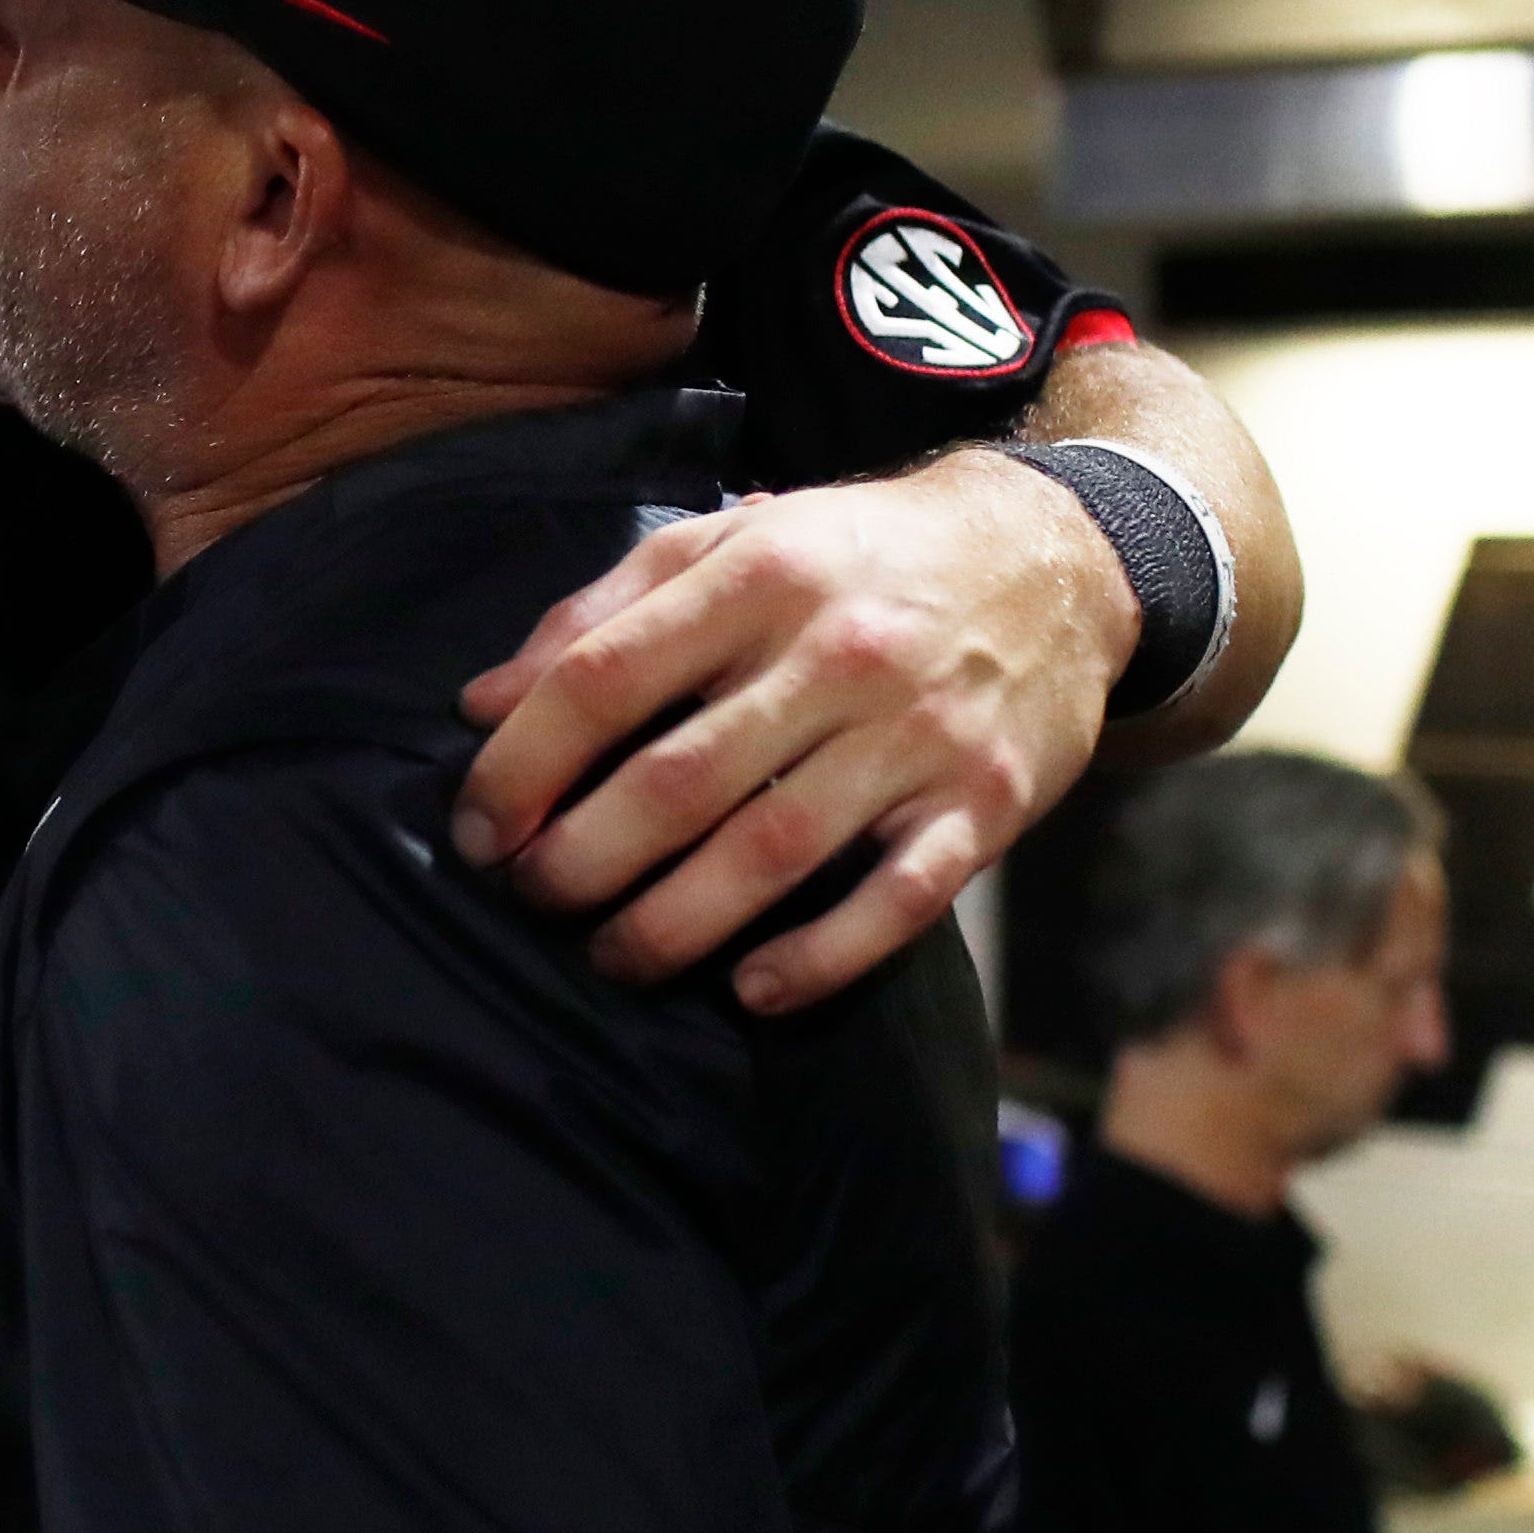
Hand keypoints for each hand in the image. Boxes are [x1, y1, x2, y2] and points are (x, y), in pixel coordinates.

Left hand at [454, 448, 1134, 1010]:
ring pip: (772, 852)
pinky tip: (754, 990)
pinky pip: (896, 901)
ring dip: (674, 925)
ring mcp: (916, 735)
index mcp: (756, 577)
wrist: (1055, 558)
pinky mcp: (986, 804)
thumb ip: (600, 613)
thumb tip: (482, 704)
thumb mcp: (729, 542)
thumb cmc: (858, 557)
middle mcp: (835, 655)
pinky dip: (820, 957)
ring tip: (614, 956)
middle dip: (581, 859)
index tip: (477, 828)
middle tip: (534, 897)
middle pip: (675, 780)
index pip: (603, 679)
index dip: (521, 765)